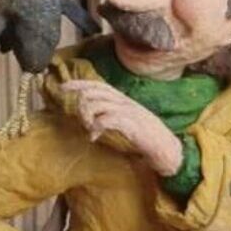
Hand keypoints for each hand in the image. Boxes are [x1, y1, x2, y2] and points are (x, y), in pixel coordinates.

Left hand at [61, 80, 183, 176]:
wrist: (166, 148)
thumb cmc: (146, 136)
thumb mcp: (127, 120)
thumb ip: (111, 114)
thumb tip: (92, 116)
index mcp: (123, 99)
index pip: (98, 84)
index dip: (79, 83)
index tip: (63, 86)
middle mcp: (124, 101)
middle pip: (95, 91)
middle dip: (79, 98)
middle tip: (72, 110)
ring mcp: (128, 111)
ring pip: (98, 104)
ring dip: (87, 116)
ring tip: (88, 128)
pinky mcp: (130, 123)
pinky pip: (106, 119)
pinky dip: (96, 127)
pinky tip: (93, 136)